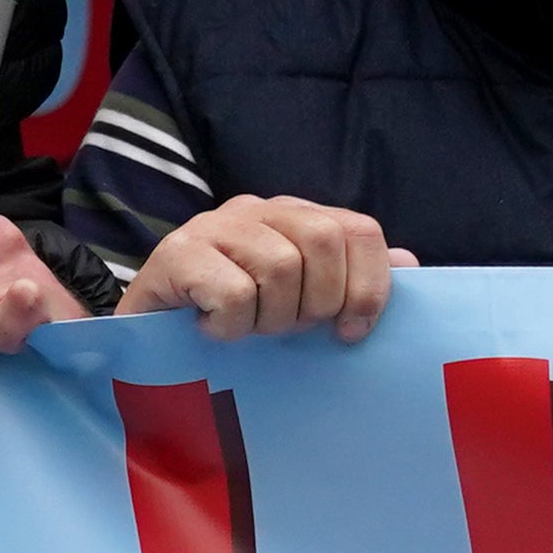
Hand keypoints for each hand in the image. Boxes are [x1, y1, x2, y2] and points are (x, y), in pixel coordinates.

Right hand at [113, 197, 399, 341]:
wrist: (143, 343)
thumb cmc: (230, 323)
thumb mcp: (298, 304)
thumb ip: (350, 280)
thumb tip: (409, 264)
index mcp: (294, 215)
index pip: (359, 230)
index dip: (368, 286)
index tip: (351, 333)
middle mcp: (256, 209)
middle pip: (322, 241)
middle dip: (317, 303)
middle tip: (286, 331)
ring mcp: (212, 226)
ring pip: (280, 267)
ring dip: (270, 319)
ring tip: (247, 331)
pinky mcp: (174, 253)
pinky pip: (233, 291)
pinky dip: (232, 326)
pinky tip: (212, 331)